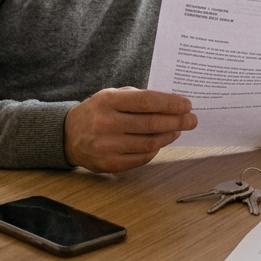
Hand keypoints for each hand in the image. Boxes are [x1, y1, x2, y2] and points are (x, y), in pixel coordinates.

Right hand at [63, 87, 195, 172]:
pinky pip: (141, 158)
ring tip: (177, 130)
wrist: (68, 135)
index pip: (146, 101)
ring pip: (148, 143)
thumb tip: (172, 104)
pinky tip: (161, 142)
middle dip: (176, 121)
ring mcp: (106, 146)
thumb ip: (138, 98)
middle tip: (192, 120)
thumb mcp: (112, 96)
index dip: (170, 103)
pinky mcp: (108, 164)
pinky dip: (155, 150)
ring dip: (168, 136)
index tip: (187, 104)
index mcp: (108, 101)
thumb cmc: (98, 112)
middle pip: (150, 124)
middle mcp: (105, 123)